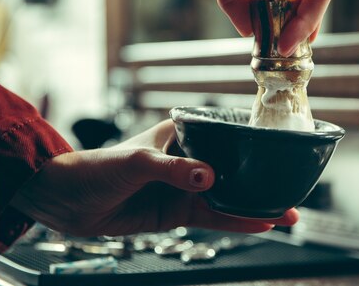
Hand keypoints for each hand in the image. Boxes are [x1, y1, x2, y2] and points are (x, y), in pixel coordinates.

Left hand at [10, 120, 297, 236]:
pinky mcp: (177, 212)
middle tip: (292, 188)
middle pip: (233, 169)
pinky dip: (235, 222)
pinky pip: (212, 218)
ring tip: (286, 213)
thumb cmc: (96, 167)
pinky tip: (258, 224)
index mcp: (181, 134)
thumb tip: (208, 178)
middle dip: (261, 180)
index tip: (280, 150)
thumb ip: (172, 169)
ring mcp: (184, 187)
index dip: (252, 143)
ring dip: (255, 206)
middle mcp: (188, 160)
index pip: (224, 134)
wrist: (66, 202)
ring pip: (227, 197)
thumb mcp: (135, 161)